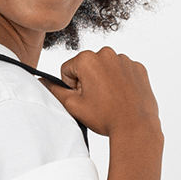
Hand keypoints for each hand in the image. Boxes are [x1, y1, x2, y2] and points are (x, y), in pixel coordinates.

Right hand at [43, 46, 161, 140]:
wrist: (135, 127)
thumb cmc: (106, 117)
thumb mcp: (73, 105)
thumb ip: (55, 91)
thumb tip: (42, 82)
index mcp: (87, 59)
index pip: (68, 69)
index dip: (72, 86)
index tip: (83, 97)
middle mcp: (107, 53)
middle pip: (88, 67)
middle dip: (89, 81)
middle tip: (97, 101)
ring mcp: (124, 59)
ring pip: (106, 69)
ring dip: (105, 81)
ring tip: (111, 100)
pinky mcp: (138, 67)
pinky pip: (123, 71)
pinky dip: (121, 82)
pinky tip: (122, 97)